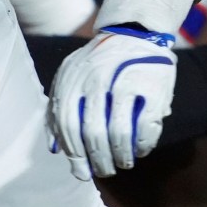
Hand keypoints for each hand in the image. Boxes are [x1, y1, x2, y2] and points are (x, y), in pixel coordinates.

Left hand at [50, 23, 177, 180]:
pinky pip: (146, 126)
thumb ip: (59, 110)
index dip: (75, 155)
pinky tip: (140, 151)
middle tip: (104, 172)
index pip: (68, 125)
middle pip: (93, 133)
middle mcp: (96, 80)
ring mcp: (125, 82)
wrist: (133, 34)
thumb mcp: (70, 78)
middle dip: (99, 161)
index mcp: (73, 80)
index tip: (82, 172)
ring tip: (122, 164)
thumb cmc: (98, 65)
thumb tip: (54, 149)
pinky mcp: (152, 85)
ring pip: (119, 132)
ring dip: (121, 157)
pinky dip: (143, 145)